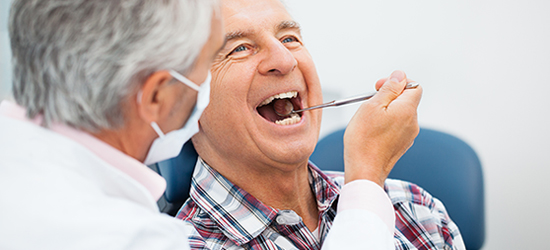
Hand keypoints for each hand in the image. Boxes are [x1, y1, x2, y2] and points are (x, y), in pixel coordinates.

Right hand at [343, 70, 422, 186]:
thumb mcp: (372, 106)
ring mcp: (408, 136)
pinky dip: (386, 125)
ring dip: (386, 111)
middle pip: (406, 100)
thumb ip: (389, 89)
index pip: (414, 86)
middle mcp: (412, 122)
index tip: (379, 87)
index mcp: (407, 109)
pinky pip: (397, 128)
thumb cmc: (364, 140)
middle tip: (370, 103)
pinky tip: (372, 132)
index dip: (397, 82)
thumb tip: (399, 76)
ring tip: (368, 120)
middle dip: (389, 97)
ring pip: (400, 114)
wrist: (364, 171)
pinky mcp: (401, 146)